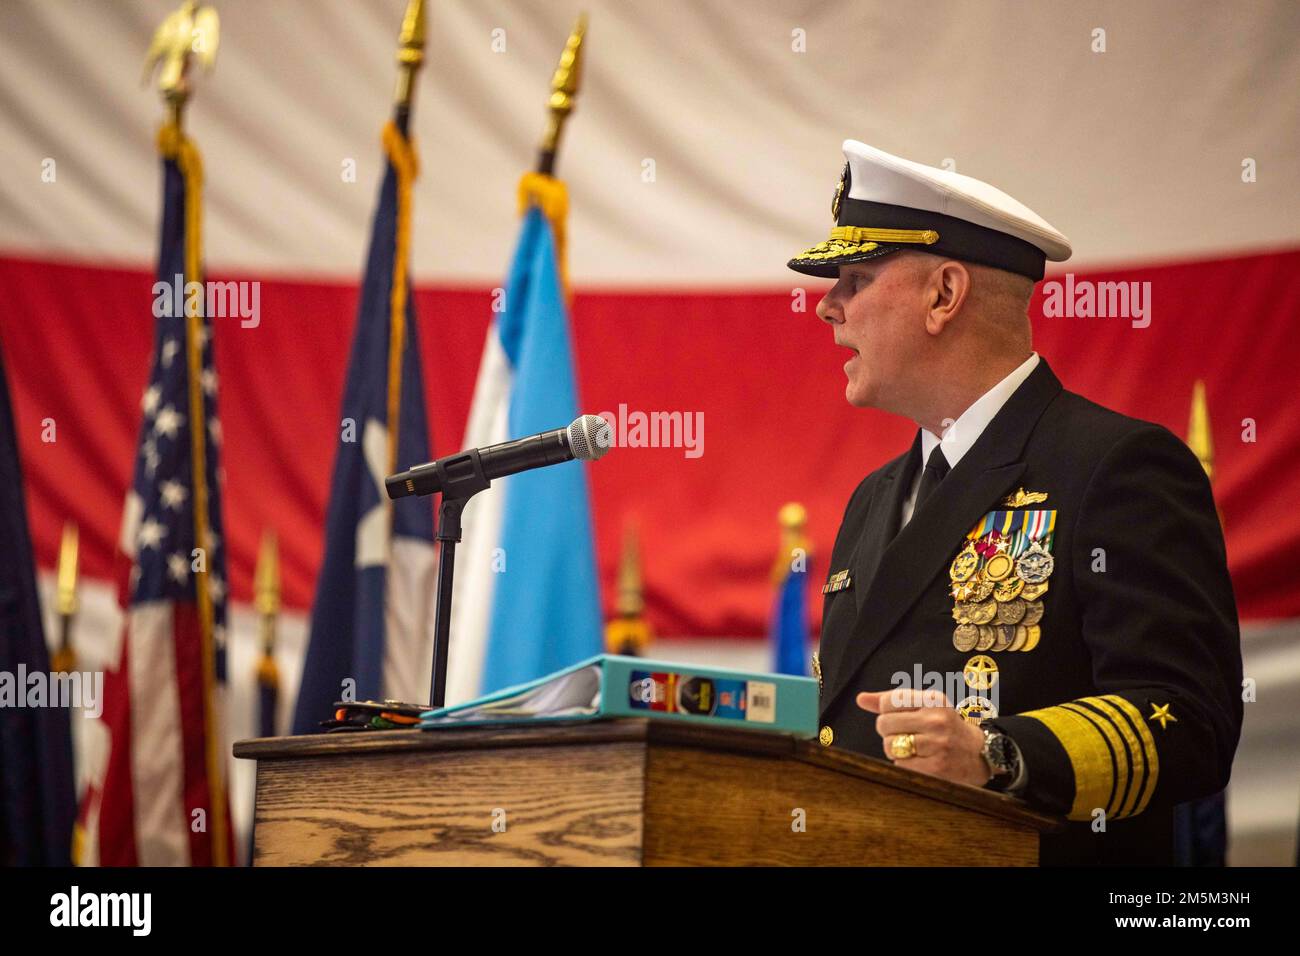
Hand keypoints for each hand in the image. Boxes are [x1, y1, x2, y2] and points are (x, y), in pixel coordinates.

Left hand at [856, 688, 991, 786]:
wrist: (979, 754)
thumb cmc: (946, 727)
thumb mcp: (926, 705)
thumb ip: (892, 701)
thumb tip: (861, 699)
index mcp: (933, 700)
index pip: (888, 701)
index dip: (886, 712)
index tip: (899, 717)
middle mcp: (936, 720)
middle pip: (884, 724)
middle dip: (889, 732)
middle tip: (906, 734)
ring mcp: (937, 745)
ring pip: (890, 746)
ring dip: (895, 750)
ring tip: (913, 748)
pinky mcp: (936, 768)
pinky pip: (900, 765)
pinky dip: (905, 765)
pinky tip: (921, 761)